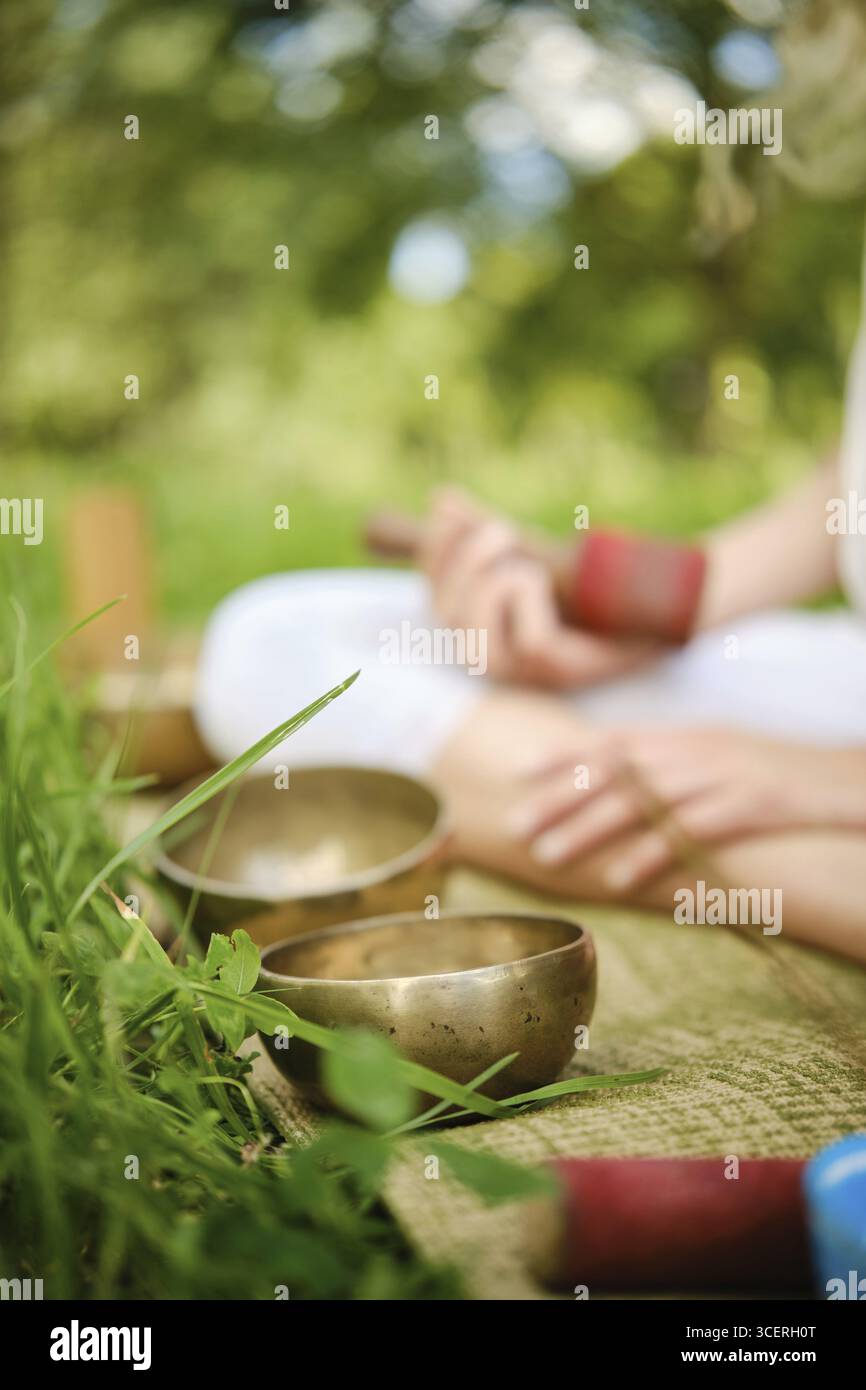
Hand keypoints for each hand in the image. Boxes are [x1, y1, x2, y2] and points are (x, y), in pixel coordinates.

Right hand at [420, 488, 656, 687]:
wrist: (666, 596)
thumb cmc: (600, 578)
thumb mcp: (534, 549)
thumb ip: (486, 532)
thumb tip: (439, 501)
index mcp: (487, 632)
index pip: (434, 601)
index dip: (433, 559)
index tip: (448, 515)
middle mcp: (500, 660)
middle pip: (447, 617)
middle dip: (464, 565)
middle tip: (503, 530)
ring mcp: (530, 673)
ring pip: (477, 636)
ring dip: (493, 582)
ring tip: (527, 562)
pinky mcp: (565, 673)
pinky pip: (532, 640)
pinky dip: (529, 599)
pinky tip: (540, 580)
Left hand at [508, 727, 865, 888]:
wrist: (850, 781)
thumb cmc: (782, 775)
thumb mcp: (722, 756)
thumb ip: (674, 764)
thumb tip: (622, 782)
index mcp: (687, 736)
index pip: (613, 739)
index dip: (565, 754)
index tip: (518, 772)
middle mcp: (696, 749)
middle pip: (616, 770)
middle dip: (561, 798)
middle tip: (516, 828)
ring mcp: (722, 775)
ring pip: (642, 799)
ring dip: (590, 829)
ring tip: (549, 857)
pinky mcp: (751, 804)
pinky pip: (689, 831)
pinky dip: (651, 854)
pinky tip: (619, 878)